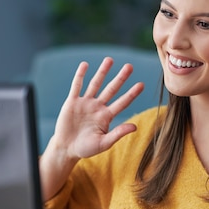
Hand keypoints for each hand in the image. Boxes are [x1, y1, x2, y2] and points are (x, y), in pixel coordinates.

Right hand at [39, 57, 143, 200]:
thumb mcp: (104, 143)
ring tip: (109, 60)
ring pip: (95, 84)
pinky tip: (85, 65)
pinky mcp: (72, 102)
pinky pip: (77, 86)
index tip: (141, 84)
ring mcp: (85, 103)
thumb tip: (135, 127)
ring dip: (102, 72)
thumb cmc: (86, 148)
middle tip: (130, 66)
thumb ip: (118, 133)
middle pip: (111, 89)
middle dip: (120, 78)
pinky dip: (80, 75)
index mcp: (107, 116)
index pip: (122, 102)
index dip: (131, 94)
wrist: (66, 148)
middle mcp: (98, 107)